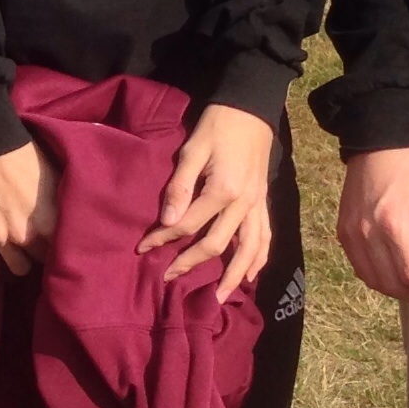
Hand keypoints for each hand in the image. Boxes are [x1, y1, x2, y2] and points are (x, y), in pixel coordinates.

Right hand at [0, 142, 58, 279]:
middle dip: (44, 255)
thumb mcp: (56, 177)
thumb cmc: (26, 157)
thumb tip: (78, 219)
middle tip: (43, 246)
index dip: (66, 250)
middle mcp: (25, 236)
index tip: (66, 246)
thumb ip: (64, 205)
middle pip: (42, 263)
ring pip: (17, 269)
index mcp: (49, 223)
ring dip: (20, 262)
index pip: (65, 253)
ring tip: (21, 253)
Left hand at [138, 101, 276, 299]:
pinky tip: (253, 274)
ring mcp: (258, 205)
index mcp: (223, 191)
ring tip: (221, 297)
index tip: (143, 247)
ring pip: (249, 250)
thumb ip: (179, 188)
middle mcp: (244, 204)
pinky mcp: (264, 202)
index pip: (187, 225)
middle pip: (216, 245)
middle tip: (168, 278)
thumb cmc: (217, 126)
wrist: (251, 110)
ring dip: (234, 275)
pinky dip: (260, 258)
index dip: (163, 239)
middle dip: (190, 263)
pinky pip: (265, 237)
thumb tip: (166, 221)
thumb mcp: (192, 150)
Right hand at [337, 146, 408, 308]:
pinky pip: (360, 268)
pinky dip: (378, 278)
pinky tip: (394, 274)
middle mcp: (369, 234)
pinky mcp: (343, 232)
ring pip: (373, 281)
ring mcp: (352, 235)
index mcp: (396, 224)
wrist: (377, 144)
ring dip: (396, 291)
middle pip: (392, 284)